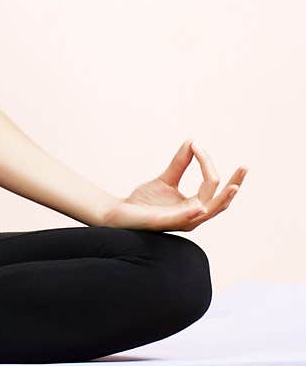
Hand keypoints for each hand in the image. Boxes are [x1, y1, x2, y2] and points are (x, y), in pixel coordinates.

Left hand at [102, 138, 246, 231]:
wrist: (120, 212)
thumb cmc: (143, 201)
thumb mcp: (165, 179)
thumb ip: (180, 164)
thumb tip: (192, 142)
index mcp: (194, 206)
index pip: (211, 185)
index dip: (207, 164)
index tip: (197, 147)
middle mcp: (192, 216)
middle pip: (220, 201)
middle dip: (234, 184)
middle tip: (244, 167)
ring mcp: (180, 221)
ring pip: (209, 212)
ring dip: (222, 199)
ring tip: (234, 186)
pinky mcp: (165, 224)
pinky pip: (183, 220)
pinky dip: (192, 214)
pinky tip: (200, 206)